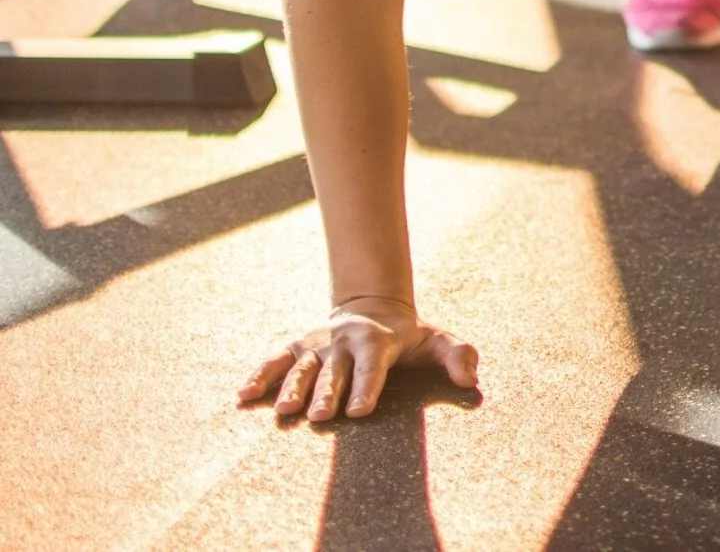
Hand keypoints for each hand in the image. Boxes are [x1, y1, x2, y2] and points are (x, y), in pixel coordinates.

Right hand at [240, 295, 479, 422]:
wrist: (372, 308)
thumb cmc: (407, 336)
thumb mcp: (437, 341)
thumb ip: (457, 356)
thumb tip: (471, 379)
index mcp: (378, 341)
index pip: (373, 366)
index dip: (367, 387)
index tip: (359, 411)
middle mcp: (344, 342)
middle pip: (335, 370)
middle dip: (329, 393)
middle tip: (322, 417)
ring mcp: (319, 345)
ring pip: (303, 367)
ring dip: (292, 387)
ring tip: (283, 411)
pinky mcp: (298, 347)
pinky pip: (276, 361)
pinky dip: (260, 376)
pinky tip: (243, 395)